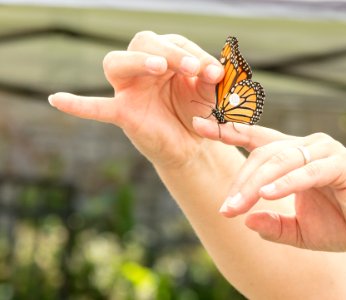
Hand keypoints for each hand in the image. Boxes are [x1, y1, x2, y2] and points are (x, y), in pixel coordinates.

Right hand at [49, 31, 223, 167]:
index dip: (194, 55)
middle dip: (170, 52)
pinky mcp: (122, 113)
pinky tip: (56, 100)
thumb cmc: (197, 112)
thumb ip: (209, 80)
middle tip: (192, 68)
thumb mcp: (208, 94)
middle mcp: (143, 67)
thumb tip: (213, 71)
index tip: (214, 73)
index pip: (175, 44)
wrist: (191, 144)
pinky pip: (96, 108)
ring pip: (117, 63)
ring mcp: (129, 89)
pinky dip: (78, 104)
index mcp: (166, 57)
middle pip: (144, 43)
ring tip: (159, 67)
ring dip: (137, 61)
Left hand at [193, 117, 345, 253]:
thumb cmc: (342, 224)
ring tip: (238, 207)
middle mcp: (306, 146)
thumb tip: (247, 220)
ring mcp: (324, 152)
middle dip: (240, 183)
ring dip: (257, 185)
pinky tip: (268, 194)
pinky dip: (287, 183)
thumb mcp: (299, 230)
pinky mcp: (342, 164)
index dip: (227, 130)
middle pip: (261, 155)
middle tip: (226, 209)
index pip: (255, 137)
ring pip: (280, 161)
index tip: (198, 125)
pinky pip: (307, 171)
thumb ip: (273, 224)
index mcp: (293, 155)